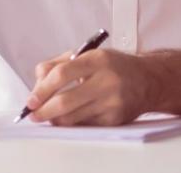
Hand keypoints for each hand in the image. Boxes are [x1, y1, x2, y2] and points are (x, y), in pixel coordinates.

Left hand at [26, 49, 152, 125]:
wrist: (149, 80)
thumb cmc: (115, 66)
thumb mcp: (89, 54)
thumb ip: (59, 63)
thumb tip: (37, 81)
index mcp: (98, 60)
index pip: (62, 74)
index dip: (42, 89)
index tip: (31, 99)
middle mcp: (107, 80)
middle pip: (65, 101)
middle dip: (43, 110)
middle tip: (33, 113)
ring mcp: (112, 102)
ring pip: (72, 118)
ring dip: (55, 119)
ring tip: (49, 116)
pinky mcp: (114, 119)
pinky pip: (84, 126)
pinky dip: (72, 124)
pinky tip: (68, 118)